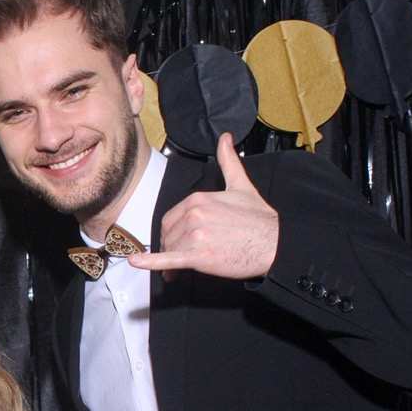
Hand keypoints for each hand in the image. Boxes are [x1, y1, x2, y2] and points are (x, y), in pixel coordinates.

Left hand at [129, 132, 278, 279]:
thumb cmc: (259, 219)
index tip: (181, 241)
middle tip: (183, 257)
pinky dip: (151, 261)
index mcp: (198, 199)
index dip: (174, 231)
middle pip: (168, 233)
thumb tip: (225, 138)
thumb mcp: (241, 185)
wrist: (275, 243)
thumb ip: (229, 162)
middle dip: (173, 246)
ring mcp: (194, 235)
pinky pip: (168, 259)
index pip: (172, 218)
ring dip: (171, 262)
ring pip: (171, 249)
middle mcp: (193, 214)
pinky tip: (136, 262)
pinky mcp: (198, 256)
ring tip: (178, 272)